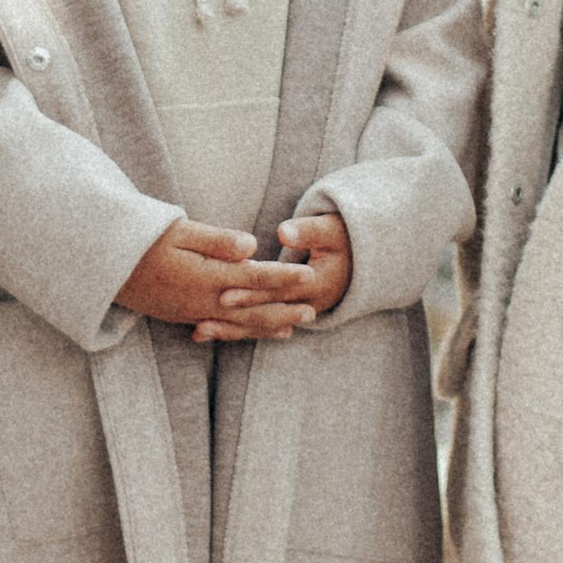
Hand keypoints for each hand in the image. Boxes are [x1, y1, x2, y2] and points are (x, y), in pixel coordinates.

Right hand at [117, 219, 320, 339]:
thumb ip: (216, 240)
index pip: (253, 278)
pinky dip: (245, 330)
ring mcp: (192, 312)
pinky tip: (259, 330)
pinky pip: (222, 328)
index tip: (309, 274)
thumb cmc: (140, 239)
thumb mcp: (178, 231)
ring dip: (269, 325)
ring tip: (296, 326)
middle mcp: (202, 301)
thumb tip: (252, 245)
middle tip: (315, 310)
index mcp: (204, 277)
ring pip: (239, 324)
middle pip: (252, 309)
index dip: (283, 277)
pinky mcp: (183, 316)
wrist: (102, 265)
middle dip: (284, 309)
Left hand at [197, 209, 351, 342]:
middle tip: (203, 320)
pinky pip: (263, 324)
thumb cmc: (342, 237)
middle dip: (235, 318)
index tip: (225, 294)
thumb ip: (306, 231)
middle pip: (267, 312)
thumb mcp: (330, 230)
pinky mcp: (290, 313)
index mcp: (319, 284)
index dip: (252, 293)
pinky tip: (210, 331)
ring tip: (200, 332)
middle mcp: (309, 304)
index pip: (279, 291)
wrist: (362, 260)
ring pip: (263, 325)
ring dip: (232, 330)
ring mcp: (300, 312)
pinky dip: (238, 328)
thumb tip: (284, 231)